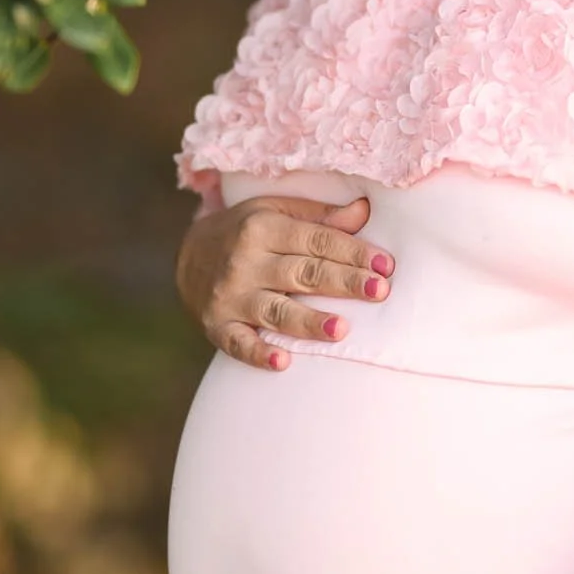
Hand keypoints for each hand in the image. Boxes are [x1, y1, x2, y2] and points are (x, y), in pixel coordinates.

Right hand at [175, 192, 395, 369]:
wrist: (187, 255)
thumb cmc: (245, 231)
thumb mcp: (275, 210)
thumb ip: (319, 216)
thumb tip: (364, 211)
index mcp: (264, 227)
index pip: (317, 240)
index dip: (353, 252)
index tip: (385, 265)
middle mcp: (246, 261)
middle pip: (303, 273)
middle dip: (343, 283)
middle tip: (379, 291)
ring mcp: (230, 296)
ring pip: (276, 310)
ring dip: (308, 321)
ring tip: (341, 329)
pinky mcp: (217, 325)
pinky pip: (238, 343)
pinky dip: (258, 354)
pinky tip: (283, 362)